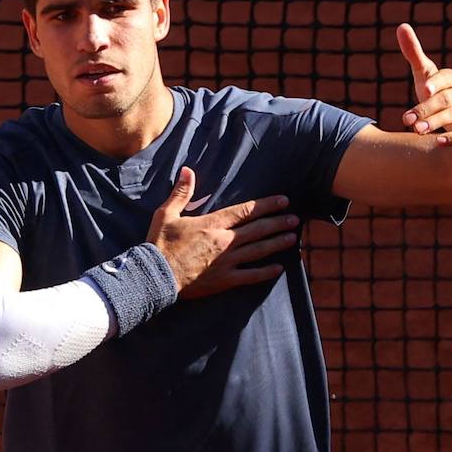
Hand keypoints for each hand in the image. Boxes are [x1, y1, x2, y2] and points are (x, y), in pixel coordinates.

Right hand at [146, 167, 298, 298]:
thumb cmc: (160, 244)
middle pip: (258, 229)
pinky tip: (278, 268)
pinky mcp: (224, 280)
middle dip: (278, 223)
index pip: (246, 211)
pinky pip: (250, 276)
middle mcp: (225, 241)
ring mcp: (227, 262)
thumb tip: (187, 170)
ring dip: (277, 243)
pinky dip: (265, 272)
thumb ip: (181, 192)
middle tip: (295, 219)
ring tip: (293, 238)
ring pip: (258, 250)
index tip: (283, 200)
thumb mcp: (166, 214)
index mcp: (212, 224)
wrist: (156, 276)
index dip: (266, 205)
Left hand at [397, 23, 451, 145]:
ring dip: (435, 123)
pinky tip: (438, 142)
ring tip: (416, 130)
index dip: (436, 83)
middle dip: (426, 109)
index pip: (446, 77)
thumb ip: (414, 53)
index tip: (423, 89)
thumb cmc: (437, 93)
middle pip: (447, 100)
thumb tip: (401, 26)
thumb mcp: (425, 75)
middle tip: (407, 121)